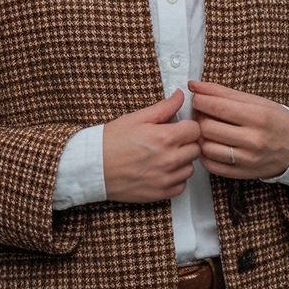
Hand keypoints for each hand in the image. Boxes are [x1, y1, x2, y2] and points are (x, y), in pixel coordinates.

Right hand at [103, 89, 200, 203]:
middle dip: (186, 143)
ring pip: (190, 169)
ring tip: (164, 156)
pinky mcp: (160, 193)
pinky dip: (175, 179)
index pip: (195, 130)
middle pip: (195, 149)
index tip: (179, 128)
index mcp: (164, 137)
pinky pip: (181, 186)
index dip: (187, 127)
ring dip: (181, 162)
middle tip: (170, 141)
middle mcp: (168, 159)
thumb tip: (180, 95)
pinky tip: (161, 171)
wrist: (92, 167)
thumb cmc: (110, 141)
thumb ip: (164, 107)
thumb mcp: (137, 118)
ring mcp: (165, 178)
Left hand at [189, 81, 288, 179]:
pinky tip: (210, 144)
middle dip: (198, 117)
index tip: (198, 98)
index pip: (217, 106)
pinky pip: (211, 165)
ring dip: (199, 136)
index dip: (200, 100)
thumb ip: (223, 92)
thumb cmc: (274, 121)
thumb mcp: (255, 101)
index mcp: (258, 116)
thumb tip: (194, 85)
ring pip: (206, 147)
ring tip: (205, 129)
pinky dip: (204, 154)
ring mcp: (247, 159)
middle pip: (208, 127)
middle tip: (201, 113)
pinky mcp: (241, 174)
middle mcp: (253, 139)